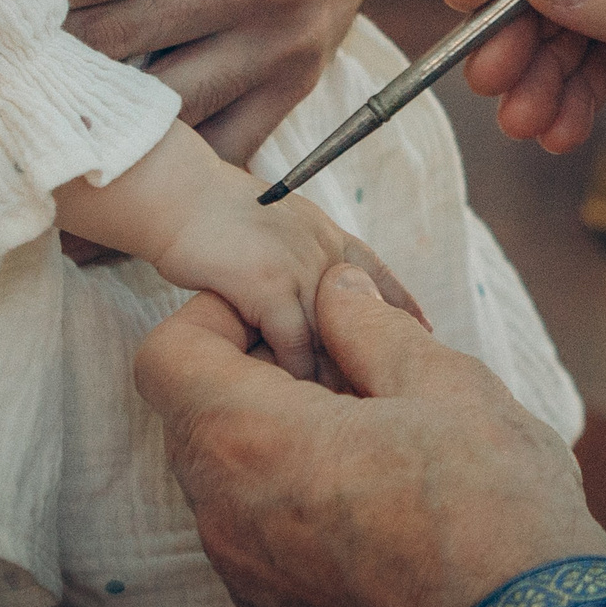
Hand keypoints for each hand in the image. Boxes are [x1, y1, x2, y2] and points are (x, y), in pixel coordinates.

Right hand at [55, 123, 425, 384]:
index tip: (426, 331)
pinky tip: (296, 400)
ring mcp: (301, 268)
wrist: (179, 195)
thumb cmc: (214, 214)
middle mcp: (325, 251)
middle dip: (375, 354)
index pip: (379, 276)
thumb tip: (313, 283)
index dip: (404, 306)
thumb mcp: (276, 226)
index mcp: (329, 236)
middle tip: (388, 391)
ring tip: (348, 411)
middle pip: (365, 315)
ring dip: (339, 377)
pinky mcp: (269, 285)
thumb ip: (302, 254)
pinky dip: (297, 376)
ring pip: (334, 339)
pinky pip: (295, 346)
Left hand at [64, 0, 408, 163]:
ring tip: (50, 83)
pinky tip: (122, 132)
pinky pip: (224, 142)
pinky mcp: (301, 81)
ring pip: (166, 102)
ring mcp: (289, 44)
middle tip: (9, 34)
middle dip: (55, 38)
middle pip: (125, 36)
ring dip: (101, 100)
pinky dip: (169, 150)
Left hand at [137, 267, 605, 606]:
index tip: (282, 316)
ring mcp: (247, 575)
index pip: (166, 358)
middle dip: (254, 374)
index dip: (214, 318)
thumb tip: (334, 290)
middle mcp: (227, 515)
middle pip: (193, 416)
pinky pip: (253, 534)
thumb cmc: (490, 503)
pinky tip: (368, 494)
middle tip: (343, 367)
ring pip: (223, 477)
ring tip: (366, 431)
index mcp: (254, 440)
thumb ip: (368, 325)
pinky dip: (287, 499)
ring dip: (272, 438)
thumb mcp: (441, 381)